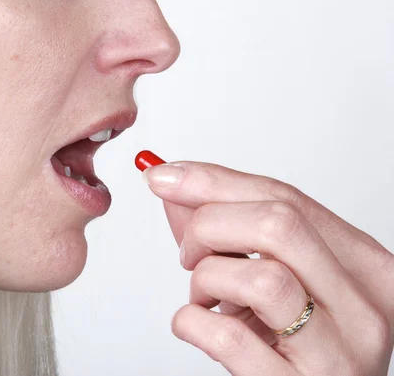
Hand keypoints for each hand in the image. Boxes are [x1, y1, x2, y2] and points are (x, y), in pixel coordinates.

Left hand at [142, 160, 393, 375]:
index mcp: (362, 265)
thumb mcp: (269, 279)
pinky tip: (194, 325)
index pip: (286, 198)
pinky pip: (230, 338)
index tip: (165, 175)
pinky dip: (191, 322)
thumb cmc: (291, 344)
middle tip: (189, 253)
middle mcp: (363, 305)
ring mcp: (338, 352)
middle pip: (278, 225)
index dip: (215, 181)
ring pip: (261, 278)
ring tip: (202, 297)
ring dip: (206, 279)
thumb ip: (227, 229)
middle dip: (209, 226)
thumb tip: (174, 180)